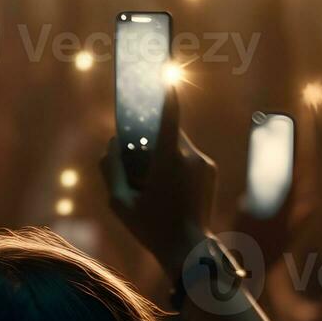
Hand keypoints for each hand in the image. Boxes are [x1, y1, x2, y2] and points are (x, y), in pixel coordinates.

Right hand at [100, 88, 215, 277]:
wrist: (190, 251)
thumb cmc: (152, 229)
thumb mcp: (119, 203)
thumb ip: (111, 169)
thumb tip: (111, 144)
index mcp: (168, 160)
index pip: (168, 115)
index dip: (164, 91)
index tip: (162, 69)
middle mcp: (191, 156)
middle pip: (168, 130)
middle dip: (151, 137)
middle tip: (136, 158)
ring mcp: (204, 163)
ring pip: (178, 144)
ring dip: (163, 152)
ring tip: (152, 182)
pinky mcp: (210, 171)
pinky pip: (188, 157)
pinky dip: (174, 163)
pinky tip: (166, 188)